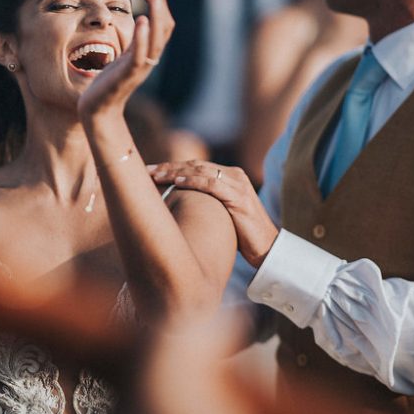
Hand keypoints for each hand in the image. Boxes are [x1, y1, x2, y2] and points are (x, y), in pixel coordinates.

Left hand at [77, 0, 173, 119]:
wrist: (97, 112)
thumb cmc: (106, 85)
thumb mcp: (122, 58)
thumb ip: (131, 44)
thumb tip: (135, 24)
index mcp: (148, 54)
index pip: (162, 26)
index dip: (160, 5)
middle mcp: (149, 59)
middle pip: (164, 28)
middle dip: (161, 3)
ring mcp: (140, 68)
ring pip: (155, 39)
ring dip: (156, 16)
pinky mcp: (127, 76)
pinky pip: (139, 55)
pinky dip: (142, 37)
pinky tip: (140, 20)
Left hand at [148, 161, 278, 267]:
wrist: (267, 249)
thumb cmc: (242, 235)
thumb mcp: (222, 213)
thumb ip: (206, 202)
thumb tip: (177, 205)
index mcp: (230, 176)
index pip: (195, 166)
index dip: (172, 167)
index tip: (150, 171)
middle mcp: (235, 175)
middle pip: (195, 165)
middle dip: (169, 167)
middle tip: (146, 170)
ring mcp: (238, 185)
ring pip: (201, 171)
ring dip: (175, 172)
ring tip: (156, 175)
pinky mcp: (239, 197)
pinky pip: (212, 184)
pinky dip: (194, 181)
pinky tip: (178, 181)